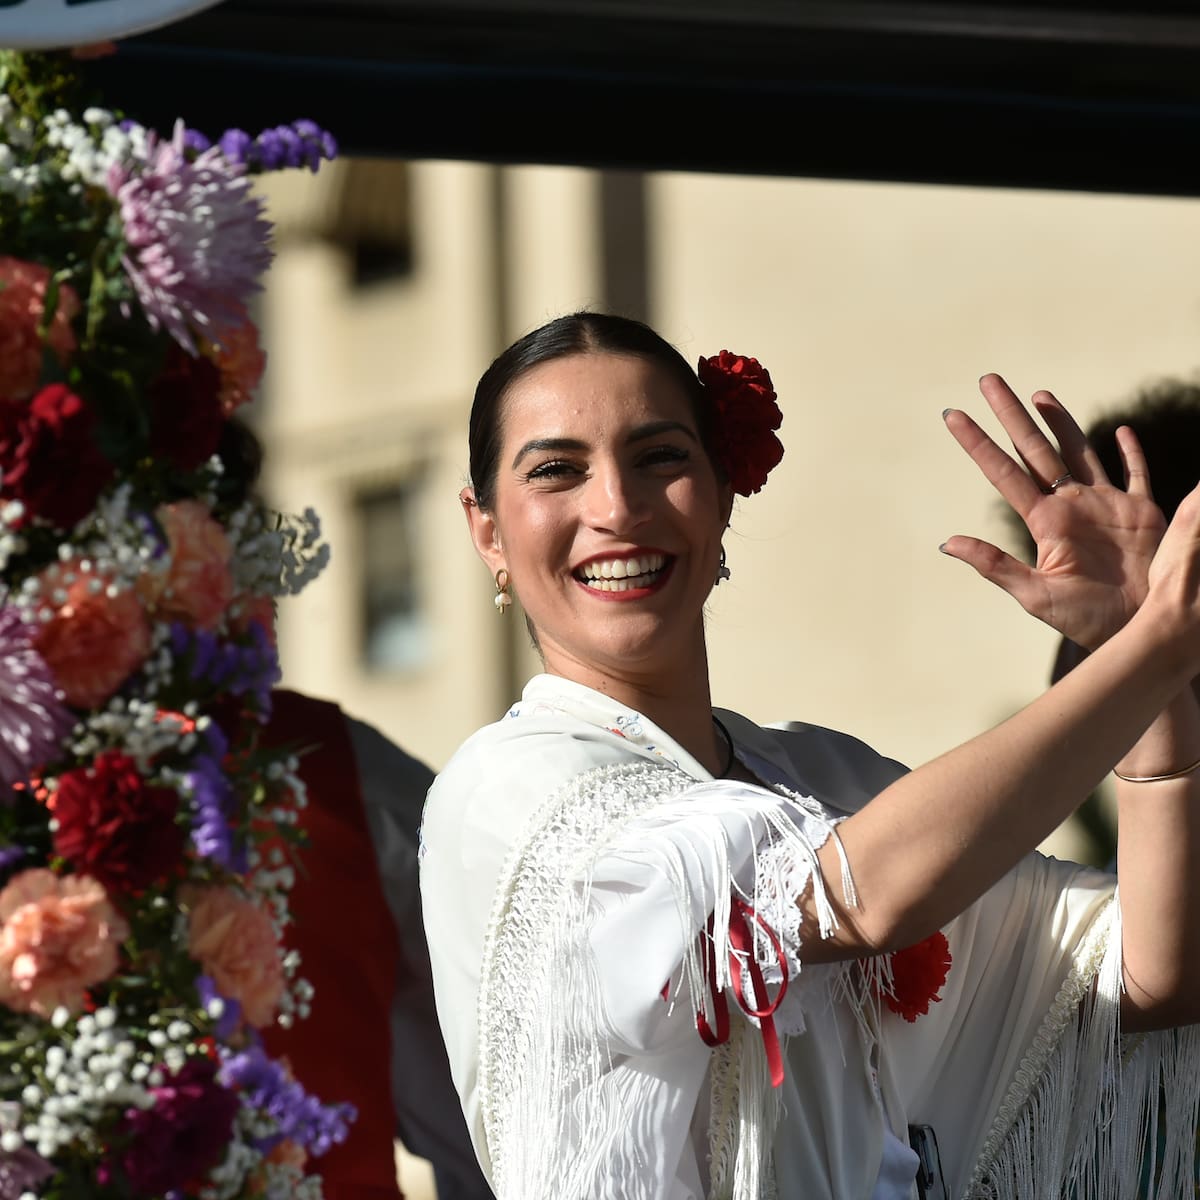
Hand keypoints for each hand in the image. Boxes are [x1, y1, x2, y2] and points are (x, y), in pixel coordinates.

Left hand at [941, 374, 1165, 650]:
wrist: (1136, 632)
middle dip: (1012, 415)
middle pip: (1035, 449)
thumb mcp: (1035, 594)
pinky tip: (1120, 430)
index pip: (1003, 472)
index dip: (978, 442)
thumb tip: (945, 543)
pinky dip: (1129, 452)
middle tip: (987, 379)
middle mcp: (1070, 506)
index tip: (952, 414)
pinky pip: (1136, 474)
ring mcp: (1105, 506)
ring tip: (1039, 395)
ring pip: (1078, 452)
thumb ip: (994, 565)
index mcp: (1045, 522)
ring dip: (1060, 423)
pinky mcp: (1142, 514)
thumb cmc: (1085, 621)